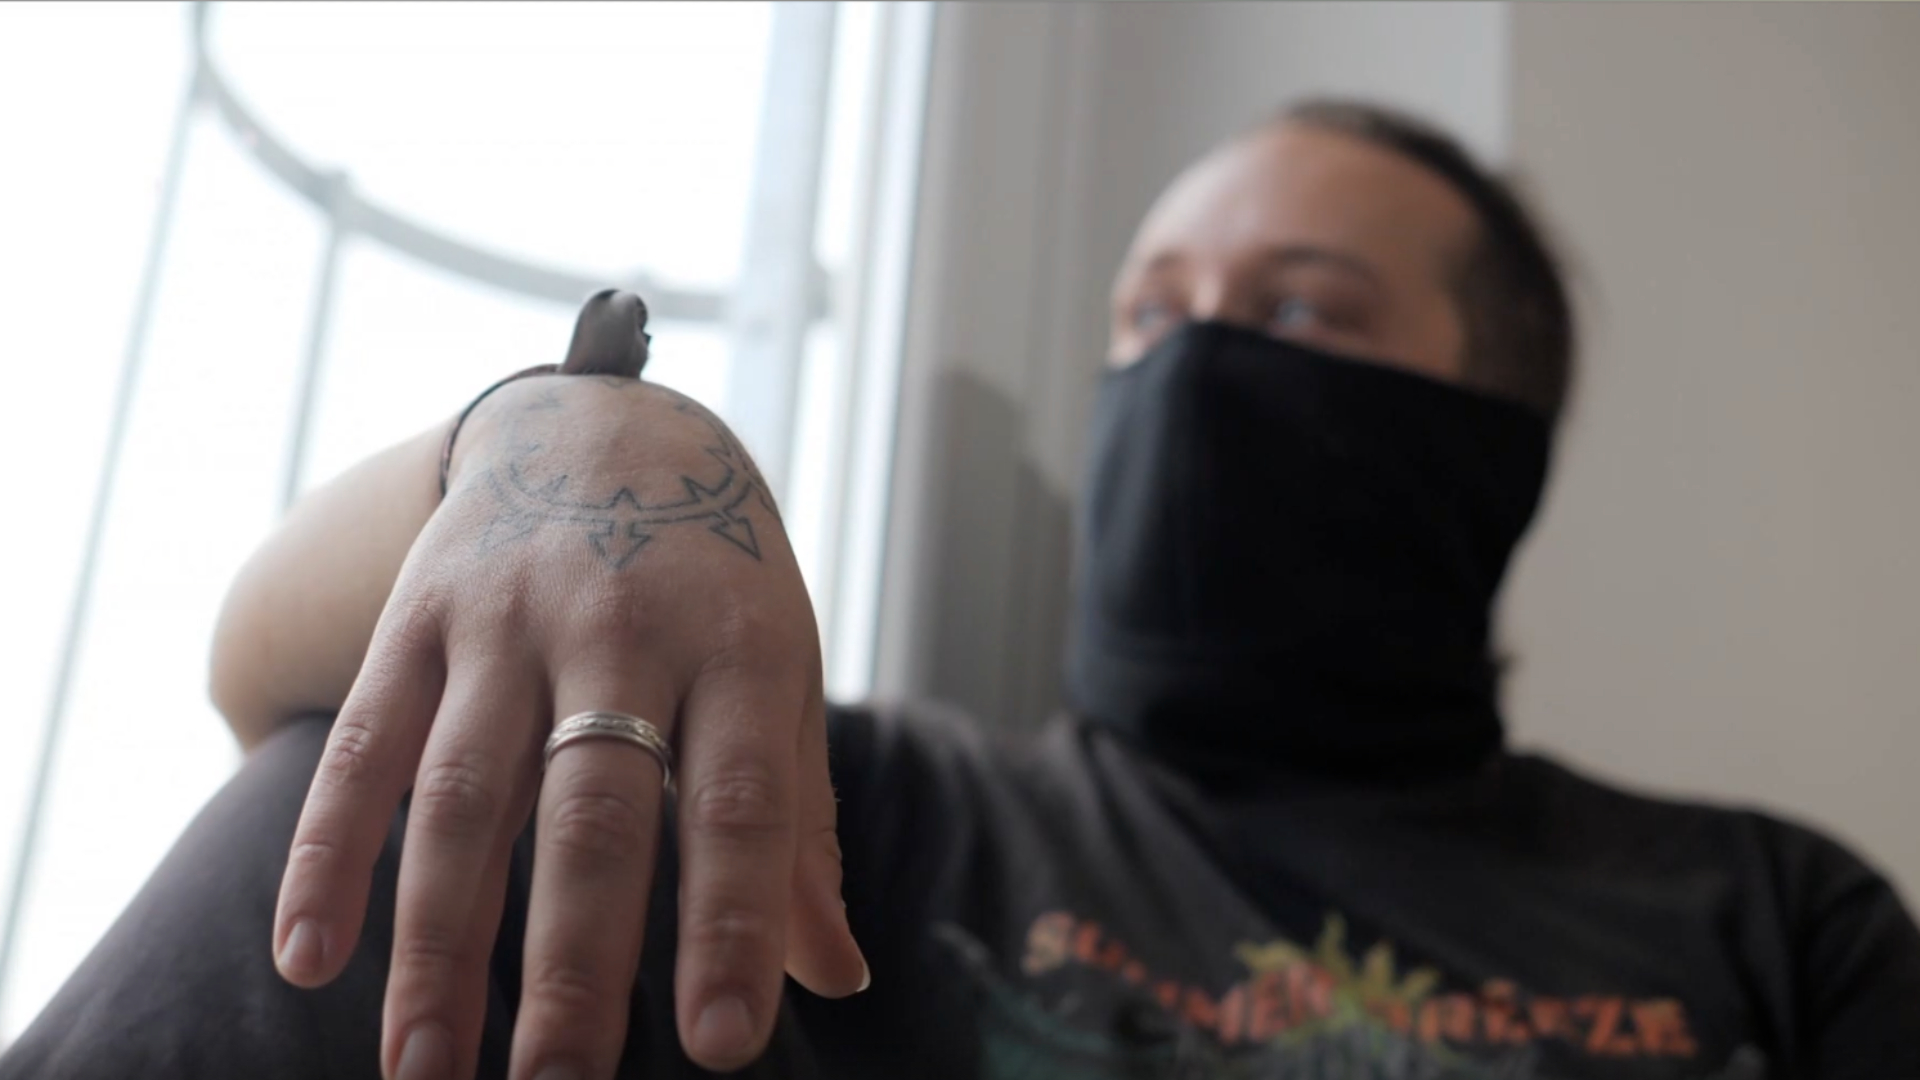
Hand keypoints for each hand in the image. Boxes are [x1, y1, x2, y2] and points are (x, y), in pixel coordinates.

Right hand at [270, 363, 865, 1078]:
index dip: (732, 924)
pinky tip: (309, 957)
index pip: (738, 804)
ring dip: (436, 943)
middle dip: (573, 961)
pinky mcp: (417, 615)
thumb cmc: (717, 585)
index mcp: (738, 648)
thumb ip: (798, 826)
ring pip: (463, 798)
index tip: (724, 1045)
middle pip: (591, 812)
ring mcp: (506, 620)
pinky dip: (326, 852)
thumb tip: (840, 974)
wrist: (607, 428)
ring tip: (423, 1069)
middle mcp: (621, 630)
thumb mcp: (782, 675)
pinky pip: (364, 745)